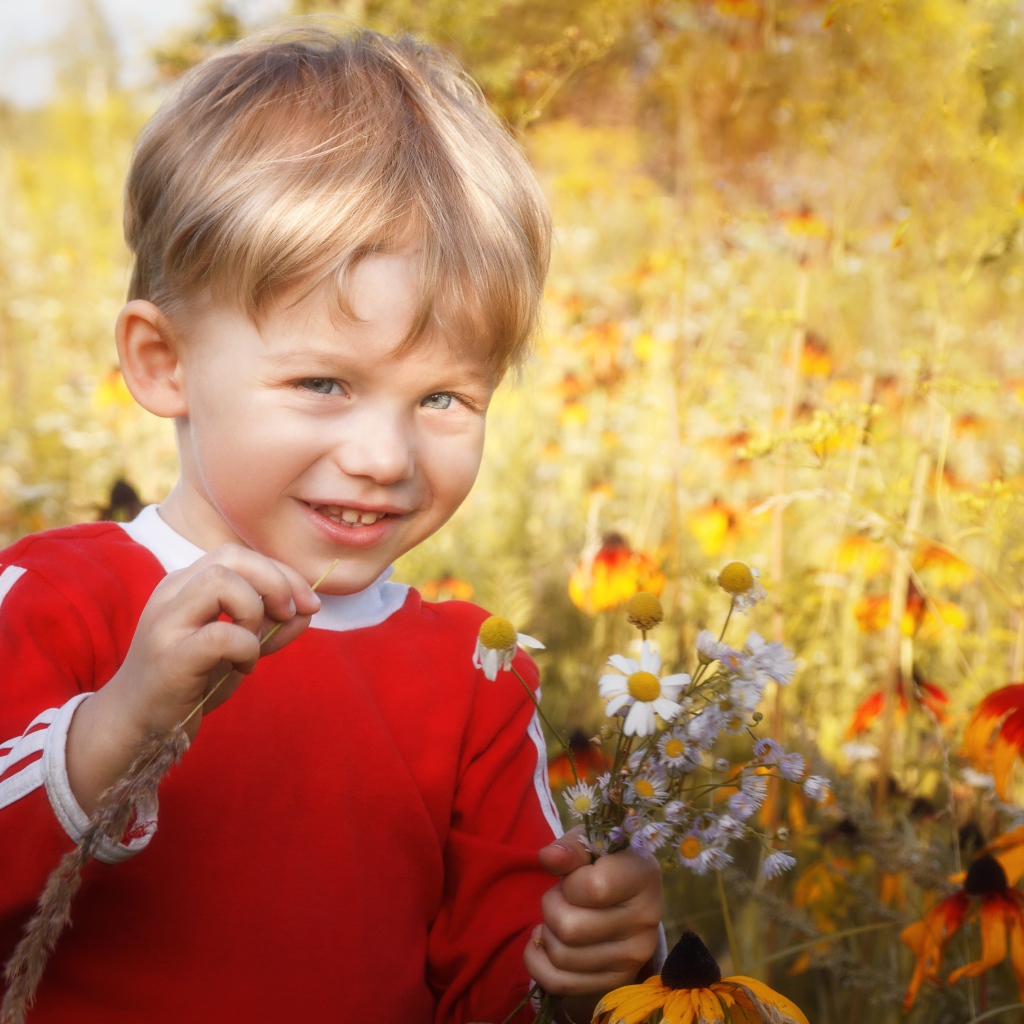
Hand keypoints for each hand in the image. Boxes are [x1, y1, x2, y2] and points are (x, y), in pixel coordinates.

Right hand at [67, 545, 320, 811]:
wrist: (136, 726)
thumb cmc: (188, 683)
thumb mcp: (237, 649)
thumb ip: (270, 627)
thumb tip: (309, 609)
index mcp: (185, 585)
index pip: (239, 556)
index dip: (281, 573)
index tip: (309, 602)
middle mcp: (172, 594)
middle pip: (231, 557)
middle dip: (276, 581)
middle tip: (291, 613)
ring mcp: (166, 623)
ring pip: (221, 583)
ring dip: (254, 611)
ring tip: (252, 644)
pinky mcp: (169, 658)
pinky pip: (221, 635)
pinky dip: (246, 647)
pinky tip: (242, 667)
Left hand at [523, 825, 662, 999]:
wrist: (625, 899)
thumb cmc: (602, 863)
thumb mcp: (591, 845)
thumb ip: (570, 847)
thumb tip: (547, 857)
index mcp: (644, 876)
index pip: (593, 888)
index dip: (570, 881)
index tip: (574, 876)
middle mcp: (646, 920)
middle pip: (569, 928)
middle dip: (550, 907)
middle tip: (560, 897)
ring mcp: (633, 957)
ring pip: (561, 956)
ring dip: (547, 933)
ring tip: (560, 917)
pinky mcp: (615, 982)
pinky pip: (557, 982)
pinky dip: (538, 962)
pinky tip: (547, 943)